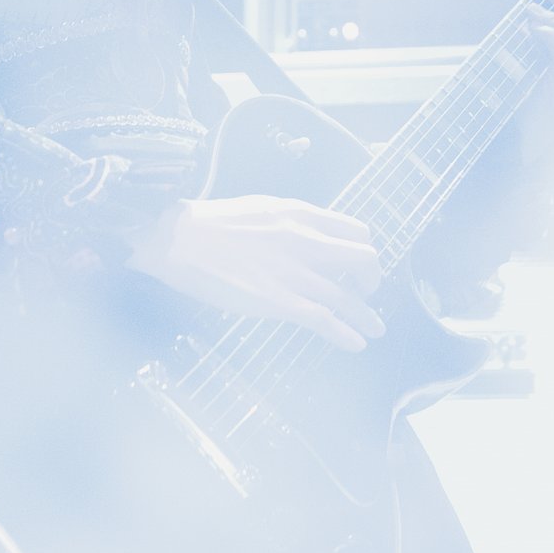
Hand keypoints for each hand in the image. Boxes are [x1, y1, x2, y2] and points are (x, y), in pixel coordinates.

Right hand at [124, 195, 385, 350]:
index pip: (355, 231)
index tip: (357, 266)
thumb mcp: (262, 208)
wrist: (178, 238)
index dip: (363, 251)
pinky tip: (355, 344)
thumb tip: (306, 234)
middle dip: (372, 280)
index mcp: (301, 215)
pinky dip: (345, 334)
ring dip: (367, 316)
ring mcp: (293, 272)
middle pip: (364, 260)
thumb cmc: (210, 222)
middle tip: (365, 293)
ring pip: (348, 297)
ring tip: (375, 329)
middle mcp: (305, 241)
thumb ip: (290, 221)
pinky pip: (323, 319)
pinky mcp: (277, 301)